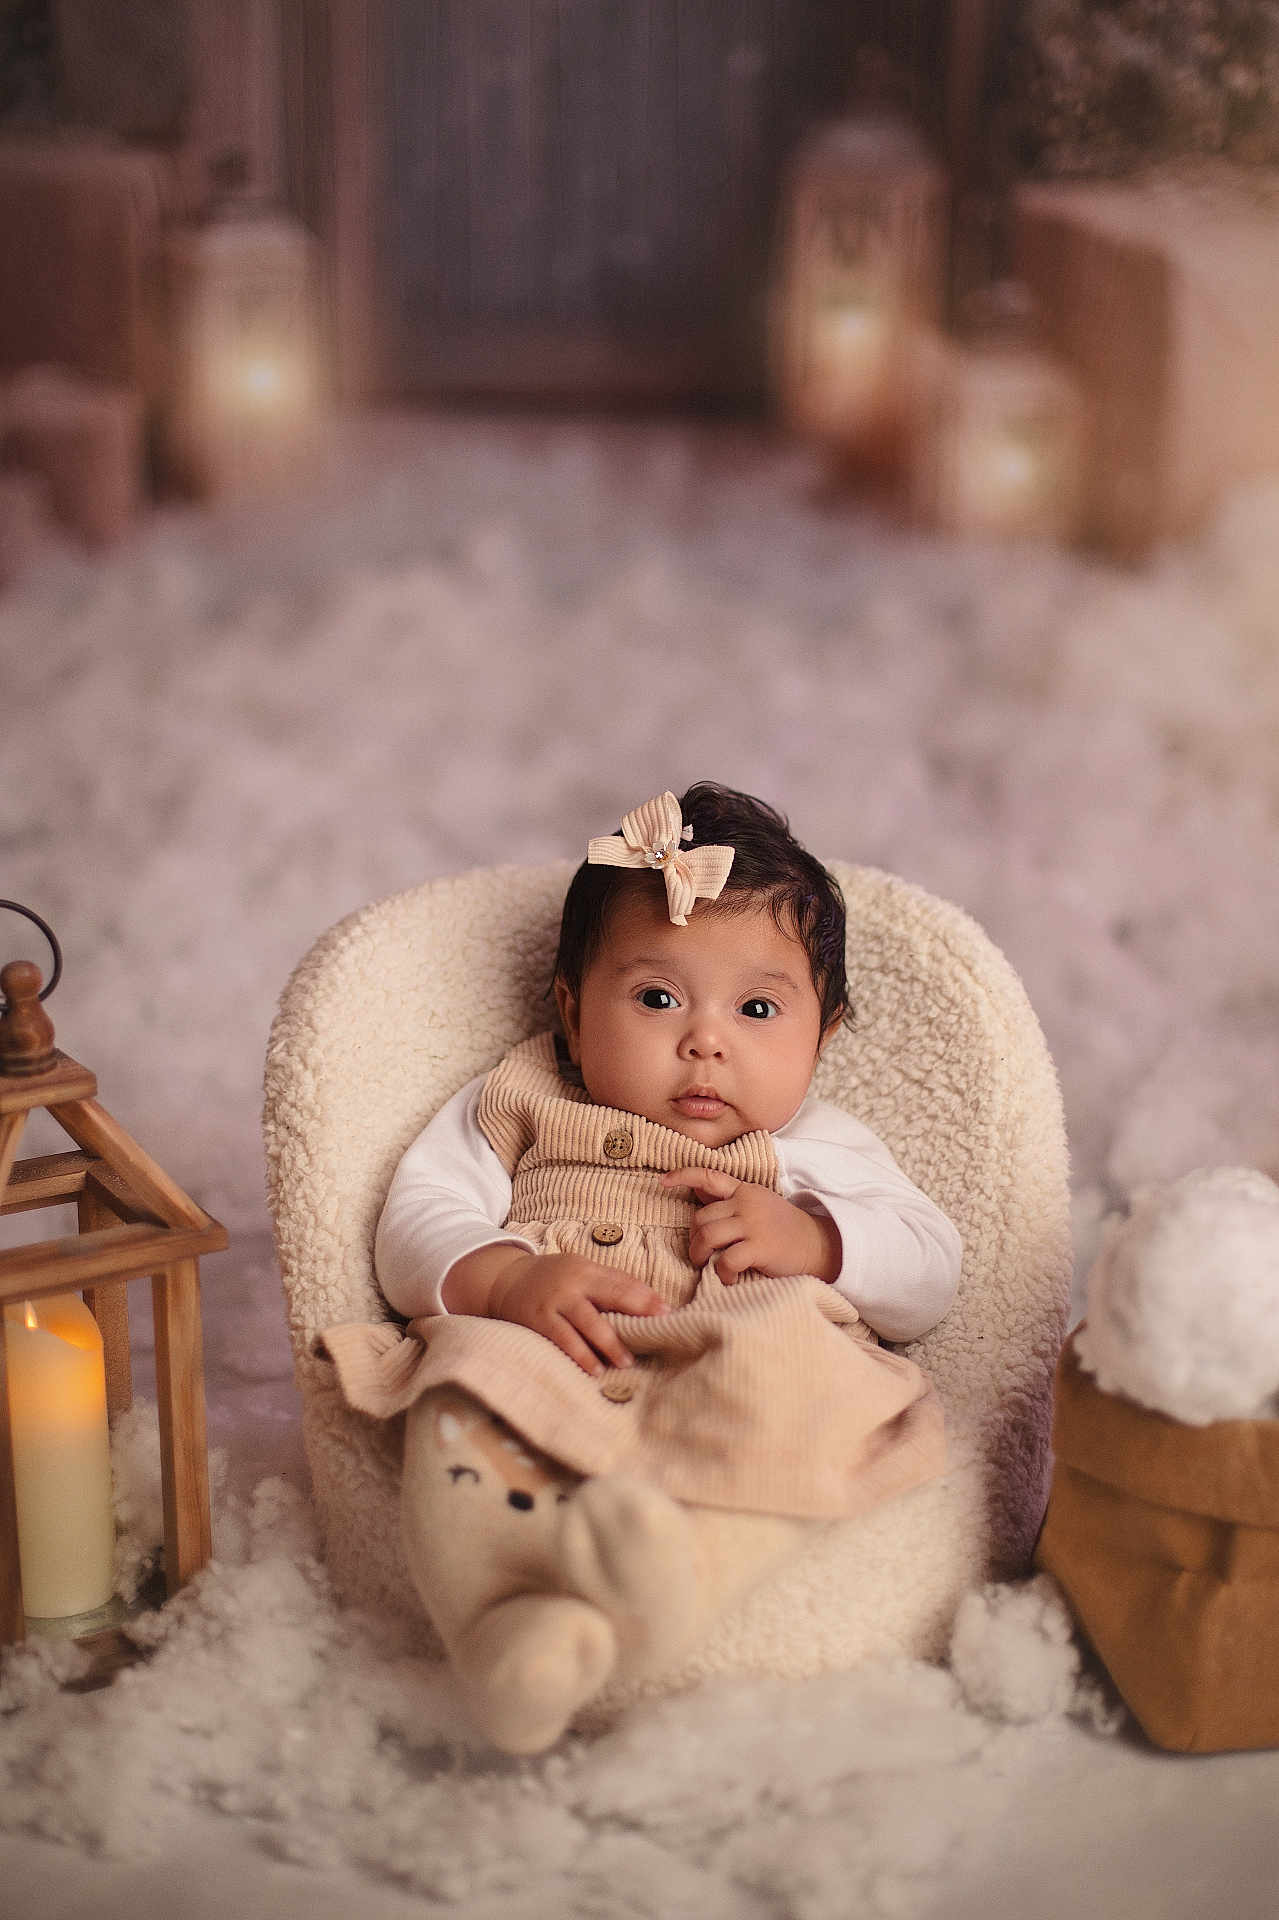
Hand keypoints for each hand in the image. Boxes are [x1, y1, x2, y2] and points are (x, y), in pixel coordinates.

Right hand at [487, 1253, 669, 1375]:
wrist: (505, 1280)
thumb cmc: (553, 1279)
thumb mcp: (580, 1271)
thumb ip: (609, 1284)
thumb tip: (649, 1303)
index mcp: (587, 1269)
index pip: (623, 1282)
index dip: (646, 1297)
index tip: (668, 1312)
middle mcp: (572, 1283)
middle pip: (610, 1297)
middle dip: (635, 1314)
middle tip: (655, 1334)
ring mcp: (555, 1303)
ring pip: (588, 1324)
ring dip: (609, 1344)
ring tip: (625, 1363)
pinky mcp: (539, 1322)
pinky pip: (563, 1340)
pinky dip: (580, 1355)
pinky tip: (595, 1370)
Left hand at [661, 1169, 840, 1283]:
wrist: (819, 1245)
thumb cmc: (784, 1230)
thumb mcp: (760, 1206)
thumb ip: (733, 1203)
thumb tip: (699, 1202)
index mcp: (744, 1190)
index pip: (709, 1176)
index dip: (683, 1176)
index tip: (662, 1182)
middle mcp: (746, 1203)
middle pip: (700, 1217)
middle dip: (693, 1238)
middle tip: (700, 1254)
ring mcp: (753, 1224)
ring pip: (707, 1235)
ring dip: (700, 1254)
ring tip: (707, 1265)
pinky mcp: (759, 1247)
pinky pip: (726, 1260)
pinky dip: (722, 1273)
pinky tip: (729, 1278)